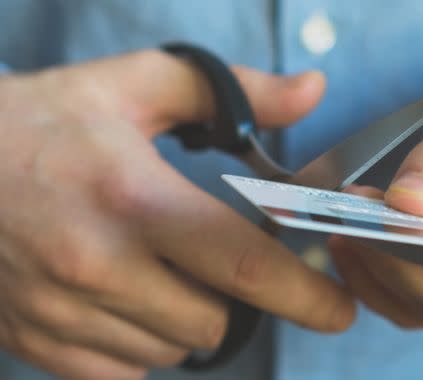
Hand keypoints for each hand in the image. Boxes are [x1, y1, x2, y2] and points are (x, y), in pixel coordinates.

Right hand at [0, 51, 353, 378]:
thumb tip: (311, 91)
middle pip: (214, 321)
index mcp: (133, 198)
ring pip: (171, 351)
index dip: (305, 295)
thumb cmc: (42, 122)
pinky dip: (141, 344)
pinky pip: (122, 373)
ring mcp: (62, 312)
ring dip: (186, 319)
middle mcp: (97, 265)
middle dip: (234, 298)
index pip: (242, 265)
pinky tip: (125, 299)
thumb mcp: (134, 86)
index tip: (339, 309)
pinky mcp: (36, 342)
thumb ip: (232, 91)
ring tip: (159, 269)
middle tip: (216, 259)